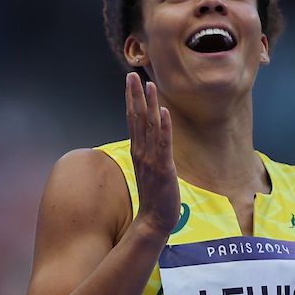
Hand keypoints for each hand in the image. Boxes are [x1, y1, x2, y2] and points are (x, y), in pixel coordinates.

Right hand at [125, 73, 180, 238]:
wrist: (154, 221)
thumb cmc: (153, 196)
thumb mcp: (149, 169)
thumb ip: (148, 153)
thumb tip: (150, 139)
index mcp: (138, 151)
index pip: (133, 119)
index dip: (132, 99)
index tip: (130, 81)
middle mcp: (142, 152)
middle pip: (137, 118)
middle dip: (135, 95)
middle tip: (132, 74)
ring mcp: (151, 159)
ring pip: (150, 126)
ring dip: (150, 104)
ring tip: (149, 84)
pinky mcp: (164, 168)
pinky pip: (164, 143)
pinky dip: (164, 126)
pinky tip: (164, 111)